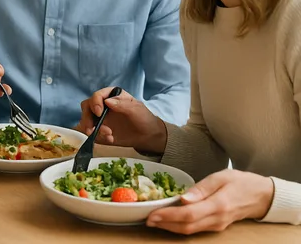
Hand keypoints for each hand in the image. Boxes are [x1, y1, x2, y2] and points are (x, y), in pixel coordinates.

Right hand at [76, 87, 166, 153]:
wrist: (148, 136)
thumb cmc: (144, 119)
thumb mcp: (137, 110)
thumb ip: (123, 104)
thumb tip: (107, 101)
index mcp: (112, 96)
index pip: (97, 95)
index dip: (95, 103)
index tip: (99, 113)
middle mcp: (103, 105)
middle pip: (87, 107)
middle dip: (88, 118)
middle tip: (92, 129)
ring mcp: (101, 118)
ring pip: (87, 120)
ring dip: (92, 129)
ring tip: (108, 135)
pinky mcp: (100, 130)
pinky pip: (92, 132)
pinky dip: (98, 136)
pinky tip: (110, 139)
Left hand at [146, 170, 274, 233]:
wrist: (261, 196)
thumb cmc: (240, 182)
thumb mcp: (221, 177)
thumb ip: (201, 188)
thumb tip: (183, 198)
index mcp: (218, 205)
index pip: (188, 214)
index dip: (168, 216)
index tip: (152, 214)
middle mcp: (217, 219)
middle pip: (186, 226)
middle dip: (164, 224)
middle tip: (146, 219)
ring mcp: (217, 225)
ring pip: (190, 230)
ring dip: (170, 227)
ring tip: (153, 220)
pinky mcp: (216, 226)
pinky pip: (195, 229)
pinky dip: (179, 226)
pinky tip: (168, 220)